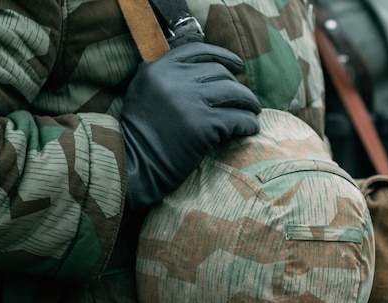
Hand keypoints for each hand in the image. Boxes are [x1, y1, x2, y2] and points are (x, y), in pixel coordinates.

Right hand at [120, 42, 261, 209]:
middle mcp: (173, 79)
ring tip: (253, 111)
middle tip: (247, 99)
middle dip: (238, 85)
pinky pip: (237, 119)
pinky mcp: (203, 126)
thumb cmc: (140, 136)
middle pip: (220, 72)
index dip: (223, 56)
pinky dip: (248, 124)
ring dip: (249, 102)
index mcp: (157, 68)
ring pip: (234, 92)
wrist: (133, 167)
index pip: (198, 50)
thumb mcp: (144, 92)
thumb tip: (208, 69)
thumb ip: (167, 76)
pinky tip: (251, 129)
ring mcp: (188, 101)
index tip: (238, 65)